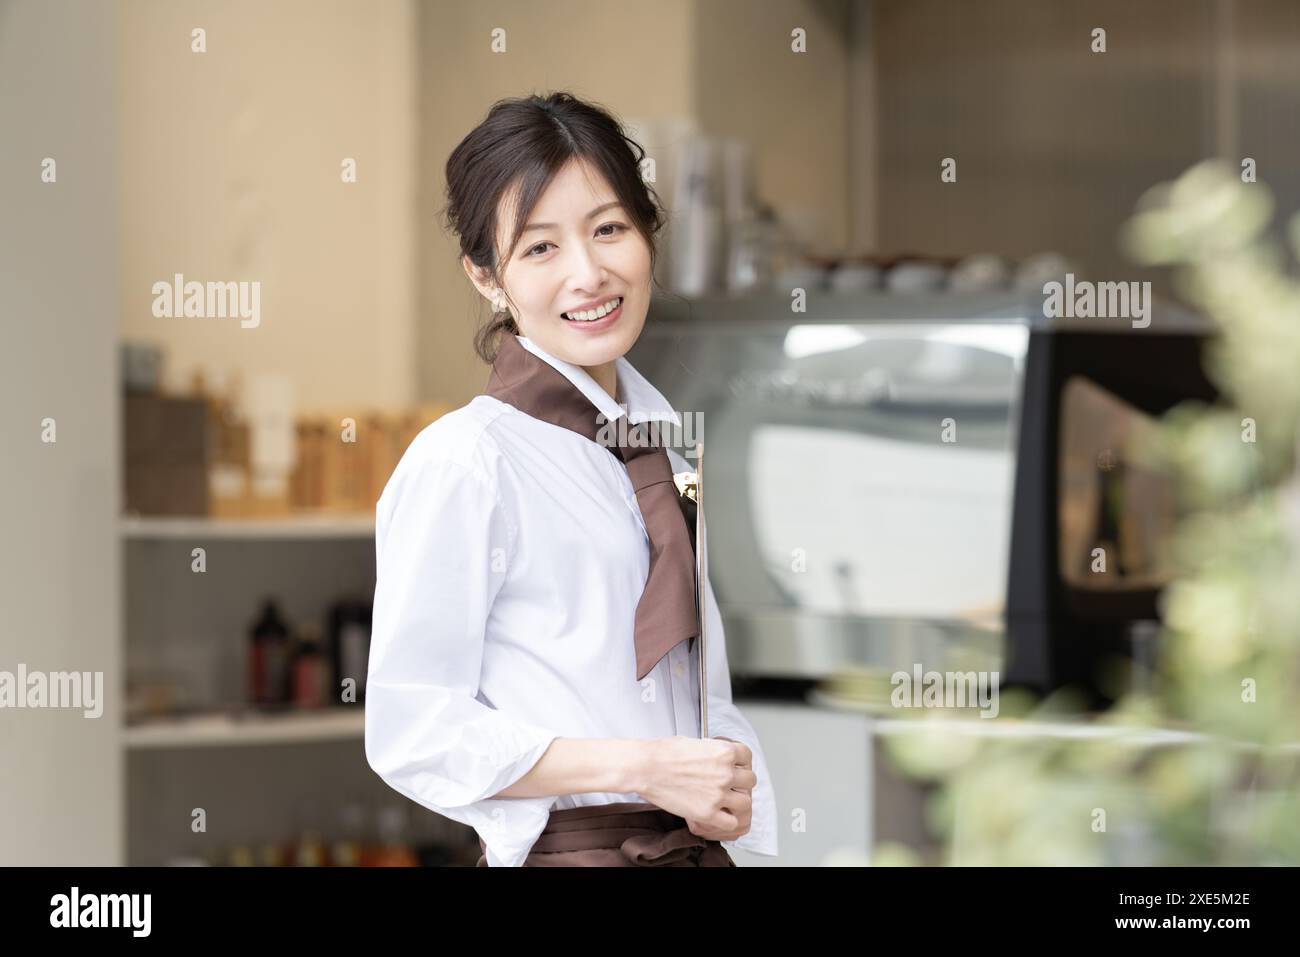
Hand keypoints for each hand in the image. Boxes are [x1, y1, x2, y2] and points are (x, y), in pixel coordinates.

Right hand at [639, 736, 755, 840]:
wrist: (645, 767)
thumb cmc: (663, 753)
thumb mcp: (694, 742)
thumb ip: (712, 751)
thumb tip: (716, 757)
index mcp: (723, 752)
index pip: (747, 756)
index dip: (740, 761)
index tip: (735, 766)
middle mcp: (725, 773)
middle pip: (750, 780)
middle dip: (740, 782)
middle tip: (730, 785)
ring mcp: (718, 794)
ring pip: (745, 802)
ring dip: (737, 802)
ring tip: (726, 802)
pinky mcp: (707, 813)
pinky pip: (731, 822)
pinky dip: (726, 821)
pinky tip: (717, 815)